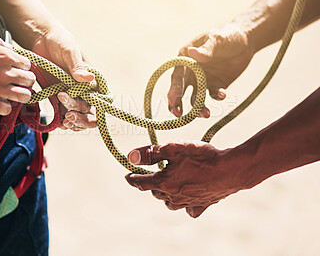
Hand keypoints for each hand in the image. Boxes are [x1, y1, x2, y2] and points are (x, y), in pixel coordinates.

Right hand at [0, 33, 34, 114]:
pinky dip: (5, 107)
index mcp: (5, 55)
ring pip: (24, 96)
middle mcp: (5, 72)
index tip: (19, 69)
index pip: (28, 64)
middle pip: (30, 80)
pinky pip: (6, 109)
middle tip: (20, 82)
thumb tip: (7, 47)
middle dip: (27, 81)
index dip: (24, 67)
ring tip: (15, 94)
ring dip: (22, 95)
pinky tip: (0, 102)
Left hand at [32, 25, 96, 130]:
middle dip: (80, 118)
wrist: (41, 39)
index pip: (100, 102)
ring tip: (64, 121)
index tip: (79, 109)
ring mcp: (71, 95)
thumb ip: (77, 66)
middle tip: (68, 115)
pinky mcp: (58, 97)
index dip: (93, 112)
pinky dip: (62, 122)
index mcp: (92, 81)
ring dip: (72, 123)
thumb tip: (89, 79)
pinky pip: (63, 115)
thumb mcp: (69, 50)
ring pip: (77, 117)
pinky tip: (58, 123)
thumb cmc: (60, 41)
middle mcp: (84, 90)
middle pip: (88, 112)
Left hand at [125, 141, 250, 217]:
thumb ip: (151, 153)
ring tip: (167, 186)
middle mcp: (174, 196)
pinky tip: (187, 198)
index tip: (127, 176)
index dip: (132, 178)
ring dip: (165, 195)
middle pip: (155, 192)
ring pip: (170, 203)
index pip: (141, 183)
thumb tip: (130, 156)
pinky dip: (185, 205)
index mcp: (164, 183)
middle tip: (151, 175)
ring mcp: (189, 202)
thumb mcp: (173, 149)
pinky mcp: (203, 204)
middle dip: (151, 184)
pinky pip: (189, 210)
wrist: (232, 169)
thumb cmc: (202, 157)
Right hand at [168, 23, 254, 117]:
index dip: (173, 90)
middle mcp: (190, 72)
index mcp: (185, 58)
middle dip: (178, 104)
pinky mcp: (215, 85)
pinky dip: (217, 97)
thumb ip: (206, 49)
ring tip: (206, 114)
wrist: (246, 40)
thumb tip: (192, 53)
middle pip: (180, 91)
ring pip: (196, 98)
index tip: (173, 102)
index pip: (176, 77)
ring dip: (198, 108)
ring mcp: (203, 80)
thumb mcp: (218, 39)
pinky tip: (223, 94)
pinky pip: (213, 95)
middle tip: (179, 116)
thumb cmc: (227, 35)